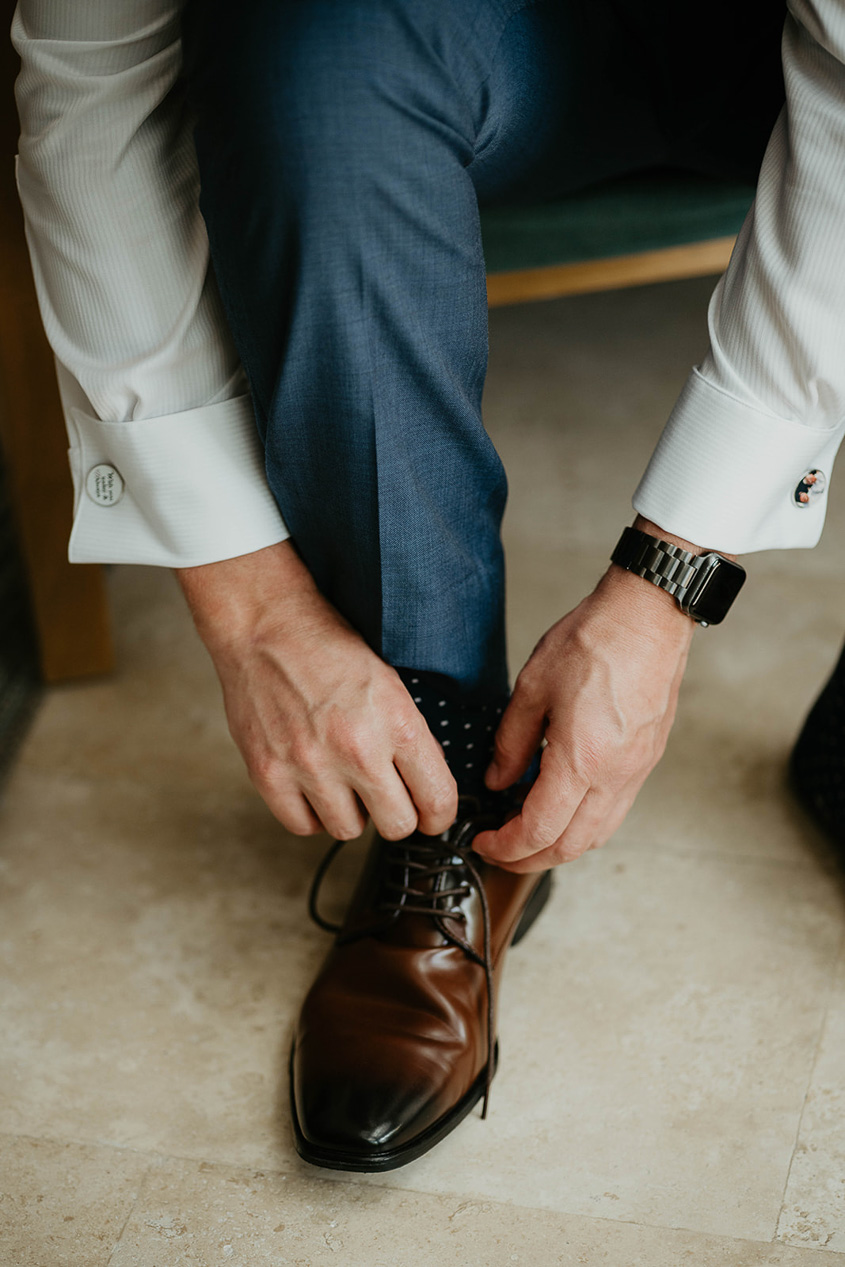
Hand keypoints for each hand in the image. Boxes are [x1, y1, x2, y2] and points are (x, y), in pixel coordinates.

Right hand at [176, 541, 456, 839]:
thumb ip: (410, 737)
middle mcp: (356, 749)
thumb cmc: (327, 647)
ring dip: (351, 812)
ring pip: (349, 831)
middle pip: (397, 826)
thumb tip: (426, 783)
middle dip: (398, 814)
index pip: (438, 799)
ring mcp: (309, 765)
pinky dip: (310, 812)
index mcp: (396, 722)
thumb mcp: (390, 683)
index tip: (431, 814)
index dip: (438, 814)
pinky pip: (302, 825)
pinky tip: (313, 786)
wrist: (264, 626)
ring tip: (344, 782)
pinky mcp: (268, 774)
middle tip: (387, 798)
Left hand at [473, 538, 696, 871]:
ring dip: (560, 847)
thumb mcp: (533, 686)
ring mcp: (637, 770)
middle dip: (529, 859)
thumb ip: (511, 741)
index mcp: (583, 760)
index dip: (505, 847)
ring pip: (598, 834)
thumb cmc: (595, 639)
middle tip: (499, 851)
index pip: (540, 830)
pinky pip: (615, 811)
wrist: (649, 615)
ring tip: (527, 835)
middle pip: (571, 847)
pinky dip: (584, 824)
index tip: (483, 842)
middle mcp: (616, 775)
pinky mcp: (647, 759)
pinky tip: (562, 808)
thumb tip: (498, 780)